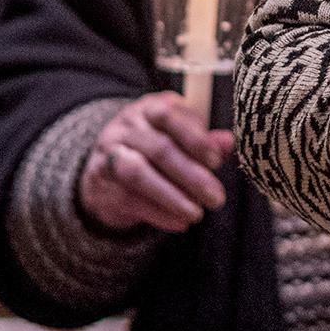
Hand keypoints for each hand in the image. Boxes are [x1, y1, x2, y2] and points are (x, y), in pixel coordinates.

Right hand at [78, 92, 232, 233]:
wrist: (106, 164)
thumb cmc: (157, 145)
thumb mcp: (180, 136)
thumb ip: (204, 140)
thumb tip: (229, 142)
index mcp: (150, 107)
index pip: (170, 116)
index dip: (195, 138)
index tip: (217, 161)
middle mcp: (126, 126)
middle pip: (159, 149)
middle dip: (192, 176)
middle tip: (216, 198)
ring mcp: (109, 152)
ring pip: (138, 174)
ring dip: (172, 197)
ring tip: (197, 215)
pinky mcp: (99, 181)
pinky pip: (129, 198)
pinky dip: (158, 213)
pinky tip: (180, 223)